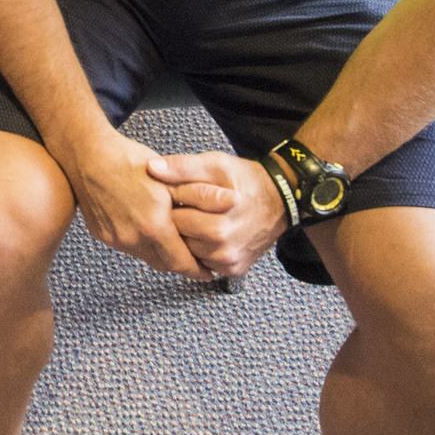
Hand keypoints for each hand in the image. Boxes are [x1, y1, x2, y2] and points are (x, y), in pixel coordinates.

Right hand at [63, 129, 215, 279]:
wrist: (88, 155)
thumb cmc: (130, 162)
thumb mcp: (171, 178)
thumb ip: (201, 197)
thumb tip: (232, 202)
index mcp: (153, 227)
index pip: (181, 263)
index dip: (197, 271)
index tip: (209, 274)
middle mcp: (133, 239)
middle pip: (163, 264)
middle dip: (181, 266)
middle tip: (196, 264)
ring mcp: (115, 238)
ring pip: (145, 256)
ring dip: (160, 254)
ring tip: (174, 245)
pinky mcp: (102, 234)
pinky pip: (128, 246)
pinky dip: (141, 243)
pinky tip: (146, 229)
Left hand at [155, 151, 287, 281]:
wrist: (281, 200)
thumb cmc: (247, 180)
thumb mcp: (216, 164)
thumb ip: (182, 167)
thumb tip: (152, 168)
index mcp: (219, 221)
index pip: (174, 216)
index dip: (175, 201)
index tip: (182, 192)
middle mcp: (224, 246)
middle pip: (179, 236)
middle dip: (179, 220)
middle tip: (189, 206)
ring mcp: (228, 261)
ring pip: (188, 251)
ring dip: (188, 237)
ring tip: (200, 219)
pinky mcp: (232, 270)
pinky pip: (203, 262)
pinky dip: (201, 249)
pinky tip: (208, 234)